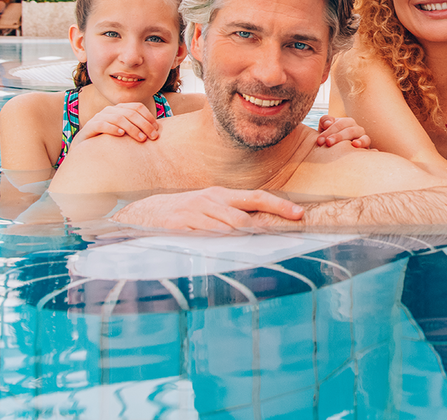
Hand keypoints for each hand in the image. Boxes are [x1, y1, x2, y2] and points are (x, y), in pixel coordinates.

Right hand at [74, 102, 159, 144]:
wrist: (84, 150)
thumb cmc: (108, 142)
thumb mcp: (124, 134)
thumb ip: (137, 130)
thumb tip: (157, 132)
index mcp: (119, 109)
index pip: (137, 107)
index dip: (149, 117)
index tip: (157, 130)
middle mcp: (110, 111)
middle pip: (130, 113)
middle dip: (144, 124)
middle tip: (152, 137)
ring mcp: (99, 117)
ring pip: (118, 118)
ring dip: (132, 128)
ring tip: (141, 139)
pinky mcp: (90, 127)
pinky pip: (102, 124)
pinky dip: (112, 128)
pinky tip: (121, 135)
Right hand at [112, 186, 303, 232]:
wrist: (147, 212)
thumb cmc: (187, 211)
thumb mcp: (212, 206)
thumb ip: (235, 214)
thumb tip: (265, 226)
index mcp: (222, 195)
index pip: (257, 197)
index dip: (279, 205)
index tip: (299, 214)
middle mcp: (211, 201)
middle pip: (243, 218)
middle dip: (263, 230)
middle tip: (280, 239)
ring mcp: (195, 213)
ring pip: (226, 230)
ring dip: (242, 241)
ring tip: (255, 250)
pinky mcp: (180, 227)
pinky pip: (204, 239)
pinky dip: (216, 246)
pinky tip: (223, 252)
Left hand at [316, 115, 370, 147]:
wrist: (339, 151)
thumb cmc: (330, 138)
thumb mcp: (324, 128)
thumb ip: (325, 121)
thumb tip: (328, 123)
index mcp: (346, 122)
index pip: (338, 124)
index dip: (328, 132)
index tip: (319, 141)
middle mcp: (355, 127)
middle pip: (347, 130)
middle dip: (337, 136)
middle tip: (327, 142)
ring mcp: (362, 136)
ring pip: (357, 134)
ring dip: (347, 139)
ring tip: (342, 144)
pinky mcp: (366, 145)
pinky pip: (366, 141)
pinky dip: (362, 142)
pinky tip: (355, 145)